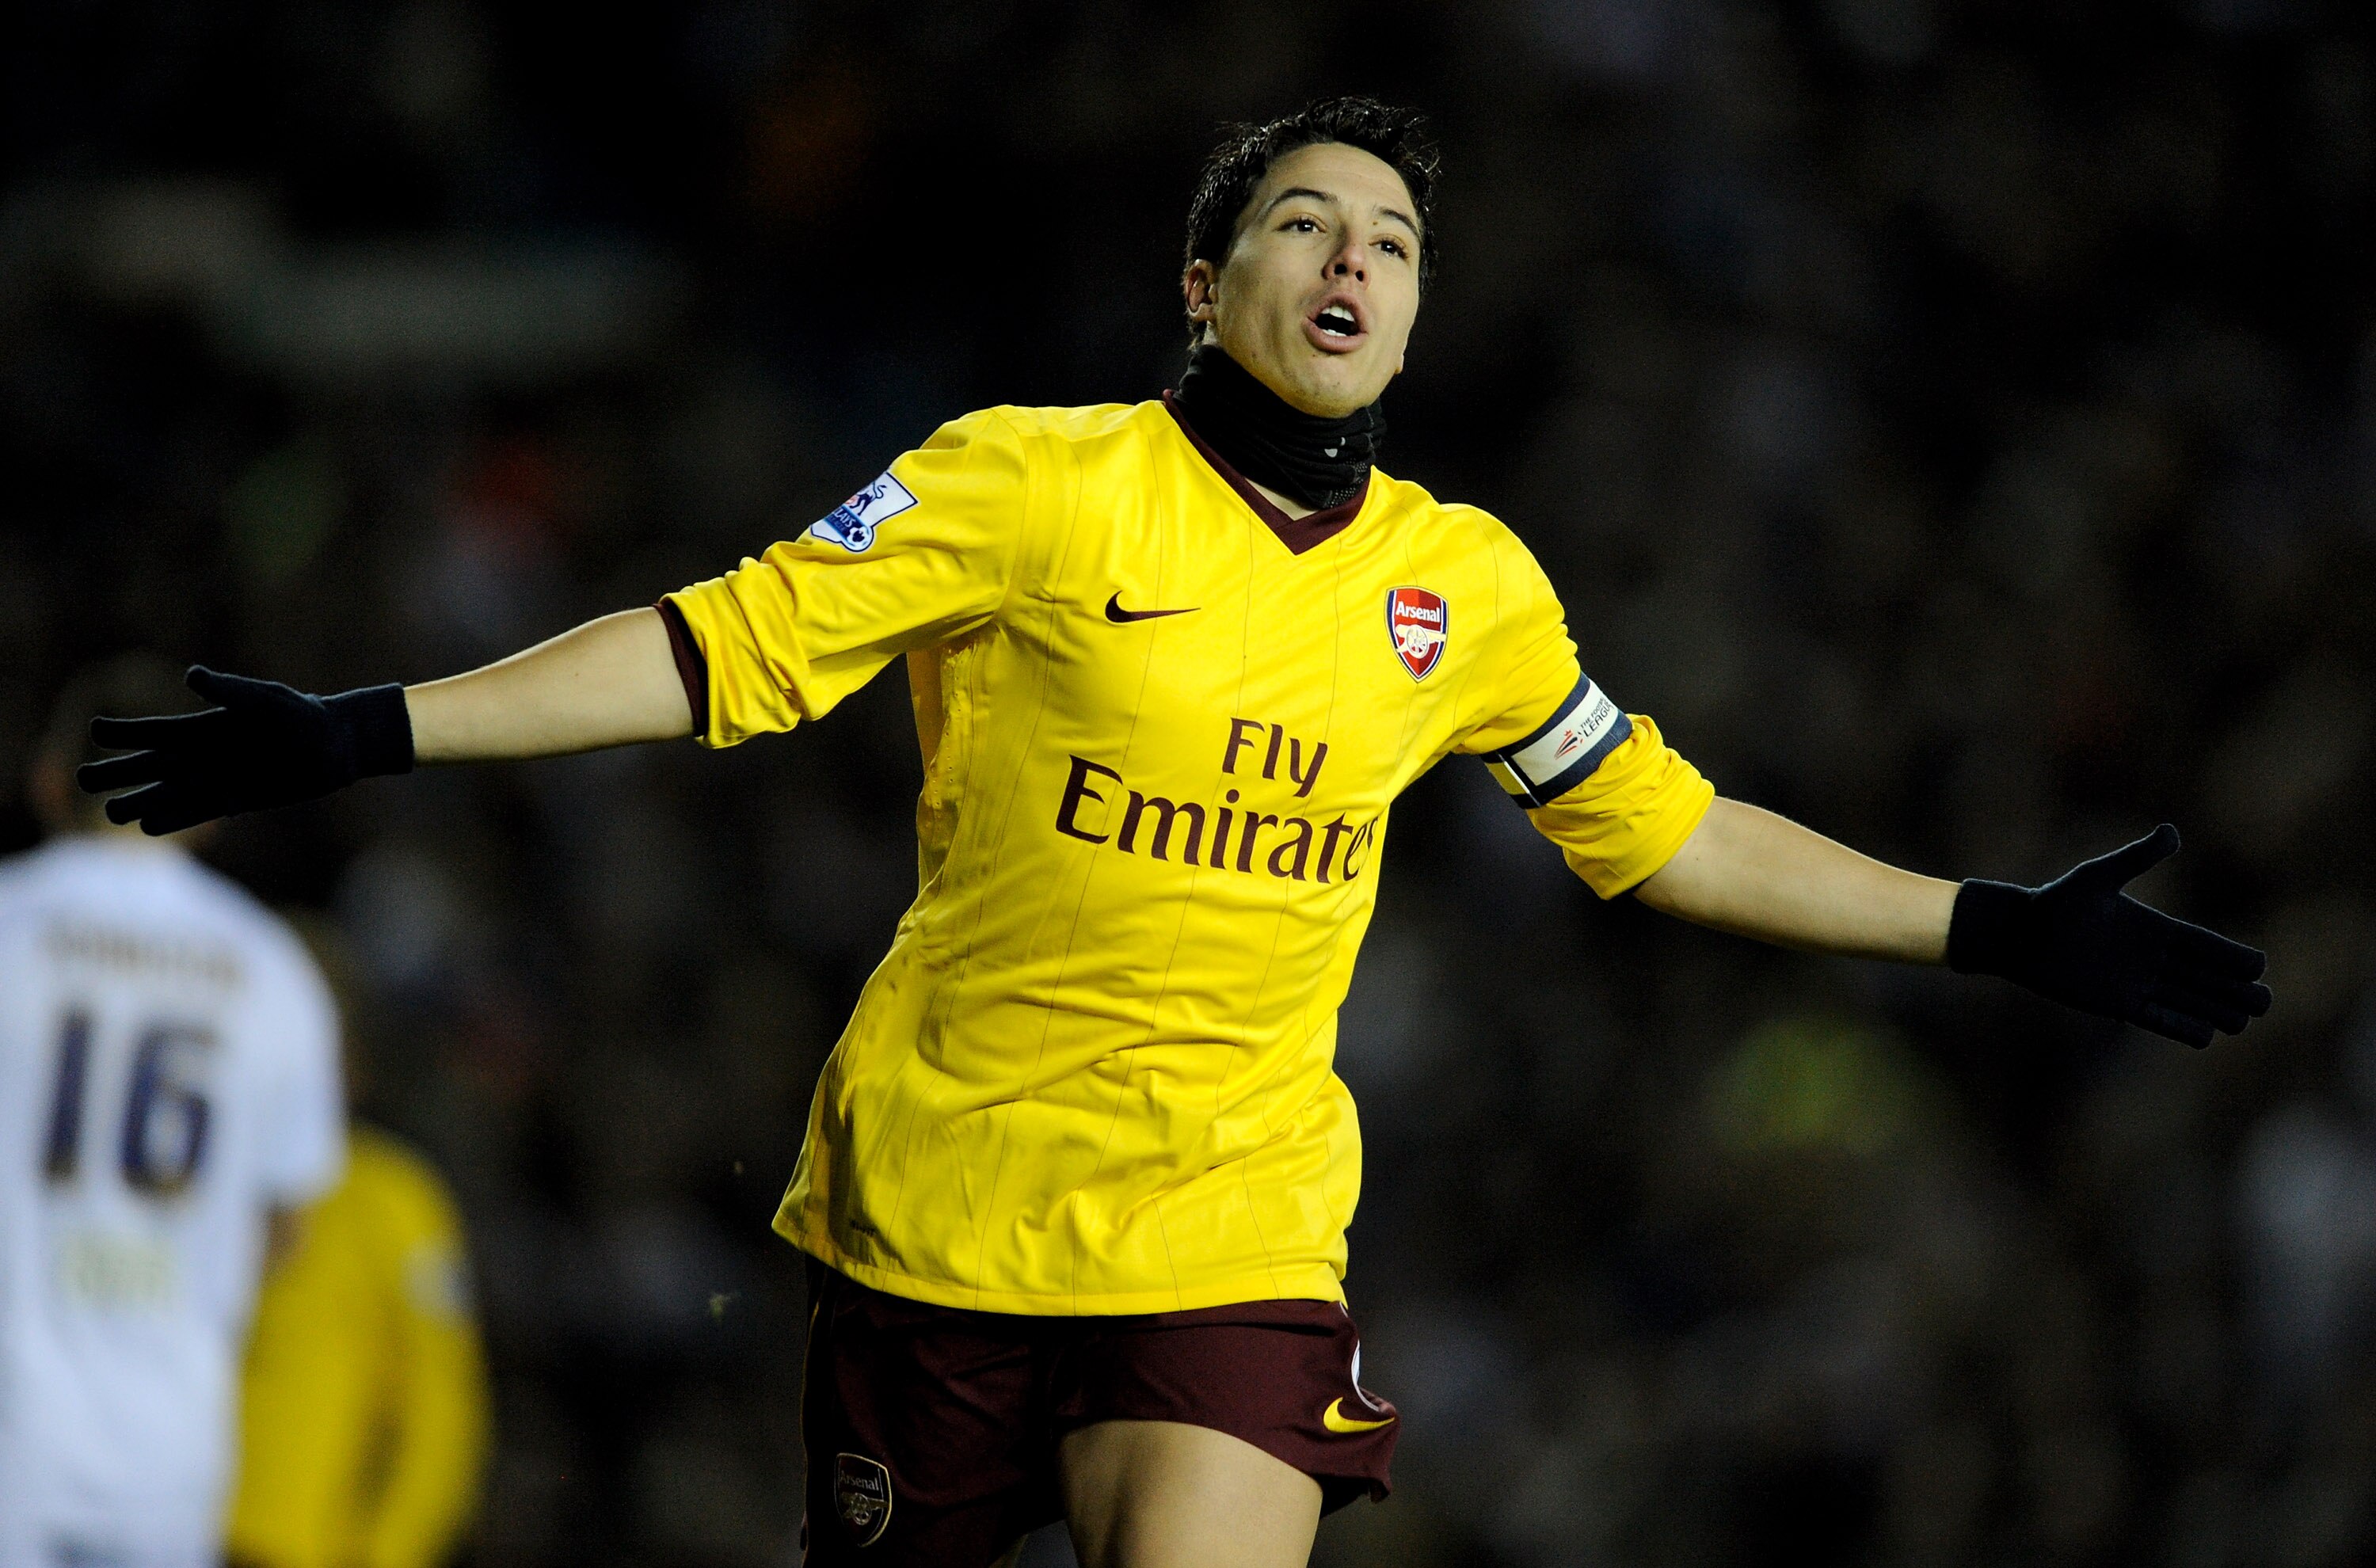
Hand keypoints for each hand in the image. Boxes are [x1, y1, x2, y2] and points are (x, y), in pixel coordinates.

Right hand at [78, 667, 412, 834]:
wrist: (333, 749)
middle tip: (83, 779)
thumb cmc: (301, 716)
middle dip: (116, 772)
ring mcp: (213, 781)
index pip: (153, 731)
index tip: (96, 731)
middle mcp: (200, 756)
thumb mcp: (266, 700)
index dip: (124, 732)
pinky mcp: (232, 802)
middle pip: (148, 766)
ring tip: (112, 812)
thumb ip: (229, 691)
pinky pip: (194, 814)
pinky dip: (173, 819)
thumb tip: (190, 676)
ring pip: (164, 794)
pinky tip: (148, 827)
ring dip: (139, 802)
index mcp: (202, 727)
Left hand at [1947, 824, 2270, 1047]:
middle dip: (2233, 989)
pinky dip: (2179, 1026)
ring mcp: (2135, 982)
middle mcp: (2150, 957)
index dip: (2230, 956)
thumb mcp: (2098, 877)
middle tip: (2265, 1001)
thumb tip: (2173, 831)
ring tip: (2244, 1022)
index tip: (2259, 965)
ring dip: (2214, 1010)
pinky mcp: (2115, 1003)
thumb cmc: (2055, 903)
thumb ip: (2137, 857)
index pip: (2203, 944)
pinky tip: (2206, 1035)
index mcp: (2153, 928)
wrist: (2019, 935)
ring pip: (2186, 999)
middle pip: (2203, 976)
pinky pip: (2156, 1018)